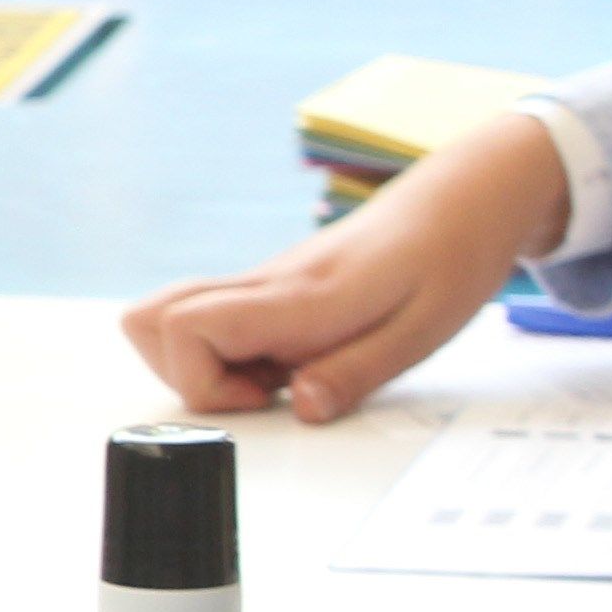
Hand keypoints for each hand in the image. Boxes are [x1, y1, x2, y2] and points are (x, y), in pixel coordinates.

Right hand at [120, 113, 570, 422]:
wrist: (462, 200)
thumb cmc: (450, 257)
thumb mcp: (423, 332)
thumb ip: (355, 374)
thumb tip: (303, 411)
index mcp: (297, 295)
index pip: (184, 330)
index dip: (204, 384)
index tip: (268, 397)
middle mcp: (264, 283)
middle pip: (150, 320)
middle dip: (186, 376)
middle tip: (261, 392)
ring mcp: (260, 282)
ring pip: (168, 315)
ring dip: (198, 362)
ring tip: (273, 378)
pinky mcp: (268, 287)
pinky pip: (209, 316)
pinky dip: (228, 350)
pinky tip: (289, 359)